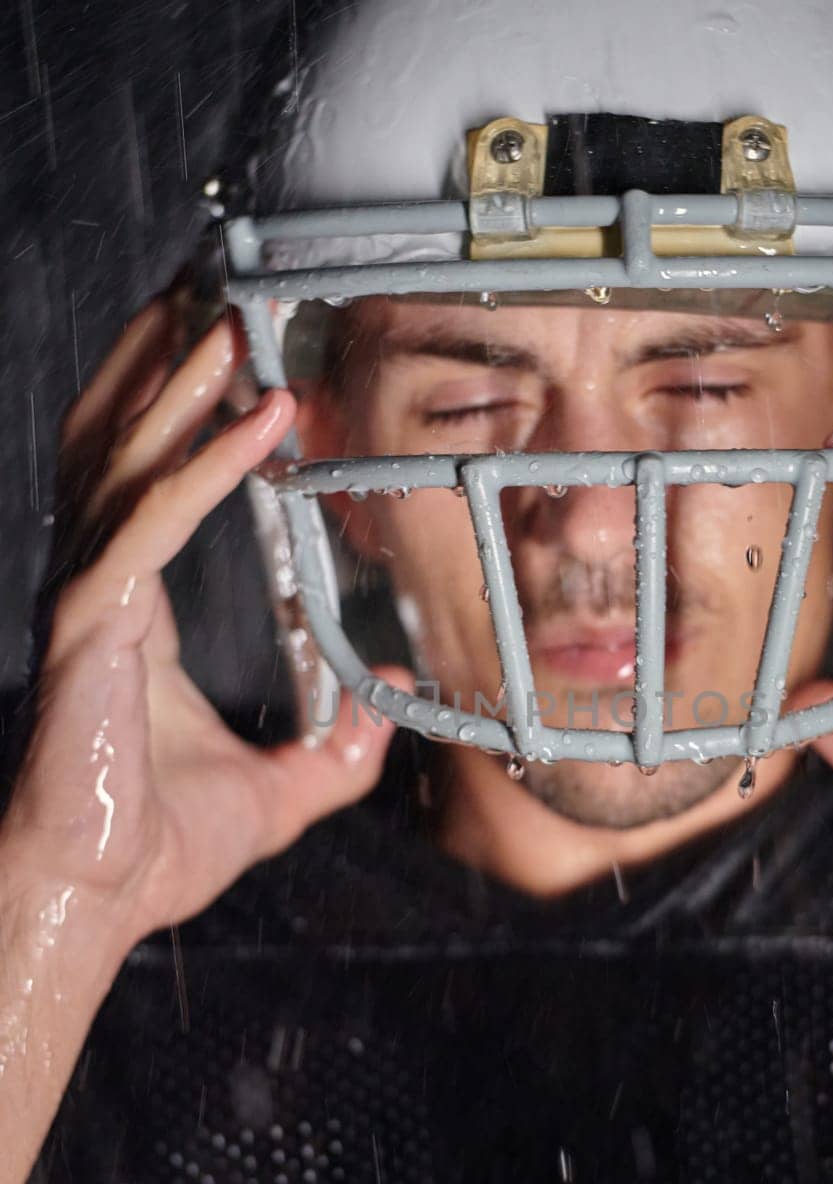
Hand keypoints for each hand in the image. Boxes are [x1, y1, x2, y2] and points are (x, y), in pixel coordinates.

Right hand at [3, 299, 407, 973]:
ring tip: (231, 316)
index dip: (178, 406)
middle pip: (118, 436)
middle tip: (214, 283)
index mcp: (129, 603)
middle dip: (162, 356)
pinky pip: (151, 522)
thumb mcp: (275, 793)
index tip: (227, 348)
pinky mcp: (92, 624)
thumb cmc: (154, 849)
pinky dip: (205, 465)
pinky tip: (263, 421)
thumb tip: (393, 711)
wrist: (93, 901)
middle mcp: (99, 582)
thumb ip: (335, 752)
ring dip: (182, 380)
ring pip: (126, 456)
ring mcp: (88, 596)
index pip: (143, 474)